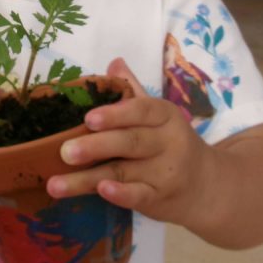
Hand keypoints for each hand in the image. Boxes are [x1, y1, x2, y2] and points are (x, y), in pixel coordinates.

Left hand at [46, 57, 208, 226]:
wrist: (207, 186)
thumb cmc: (171, 144)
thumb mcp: (159, 116)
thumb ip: (133, 92)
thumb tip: (114, 63)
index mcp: (165, 116)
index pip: (142, 111)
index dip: (115, 114)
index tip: (88, 118)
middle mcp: (167, 144)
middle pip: (130, 142)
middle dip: (96, 147)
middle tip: (64, 152)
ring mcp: (164, 174)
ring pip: (123, 173)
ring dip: (87, 179)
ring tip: (55, 184)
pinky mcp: (160, 199)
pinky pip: (139, 196)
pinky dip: (120, 195)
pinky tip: (101, 191)